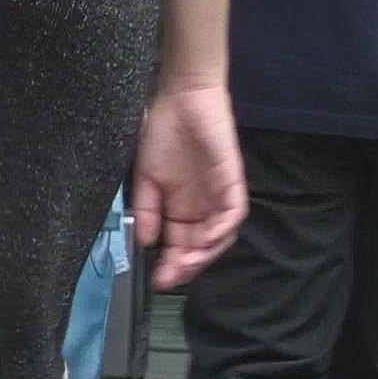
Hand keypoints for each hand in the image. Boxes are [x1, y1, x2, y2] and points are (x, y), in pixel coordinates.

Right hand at [131, 79, 245, 291]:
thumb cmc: (161, 132)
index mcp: (179, 208)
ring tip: (187, 264)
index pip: (178, 246)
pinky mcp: (232, 182)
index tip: (158, 280)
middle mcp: (201, 206)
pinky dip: (222, 230)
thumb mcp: (144, 178)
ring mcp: (218, 195)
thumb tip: (145, 242)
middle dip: (186, 266)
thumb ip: (145, 211)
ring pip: (219, 236)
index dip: (170, 265)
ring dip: (205, 254)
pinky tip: (207, 240)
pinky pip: (233, 213)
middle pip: (200, 247)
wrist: (180, 99)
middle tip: (171, 277)